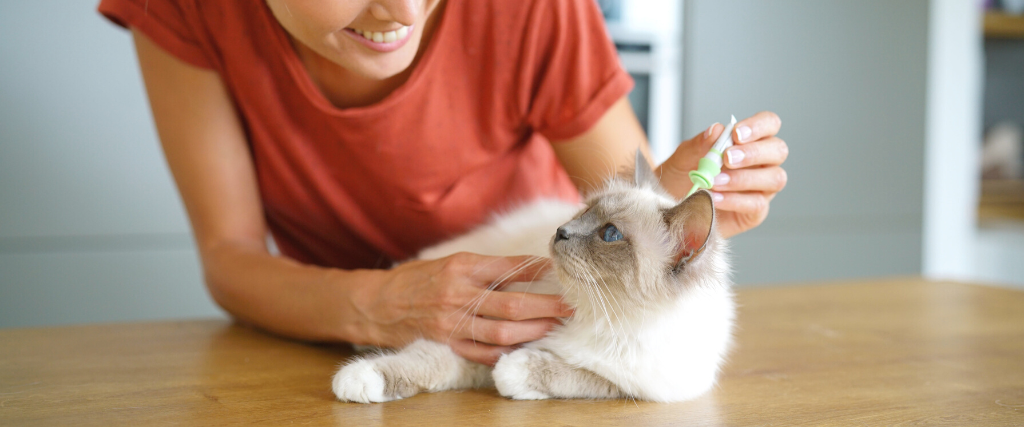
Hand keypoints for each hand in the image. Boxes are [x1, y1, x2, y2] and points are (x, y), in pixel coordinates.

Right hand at [349, 252, 571, 365]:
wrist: (375, 303)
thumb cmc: (416, 280)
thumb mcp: (448, 262)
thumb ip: (484, 268)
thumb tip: (526, 270)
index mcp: (461, 267)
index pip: (509, 268)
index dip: (538, 270)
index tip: (560, 271)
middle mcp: (458, 294)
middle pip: (513, 303)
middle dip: (547, 305)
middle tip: (571, 306)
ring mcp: (453, 322)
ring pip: (503, 332)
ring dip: (533, 331)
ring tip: (554, 327)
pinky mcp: (447, 343)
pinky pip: (482, 353)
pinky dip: (506, 352)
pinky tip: (524, 348)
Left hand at [657, 111, 787, 237]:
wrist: (670, 206)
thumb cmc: (682, 178)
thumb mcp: (683, 157)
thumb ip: (700, 143)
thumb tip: (716, 130)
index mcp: (749, 141)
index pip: (769, 123)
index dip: (758, 126)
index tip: (736, 134)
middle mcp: (761, 163)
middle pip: (778, 150)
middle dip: (753, 153)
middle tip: (727, 158)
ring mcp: (761, 188)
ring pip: (774, 178)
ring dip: (744, 178)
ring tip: (715, 181)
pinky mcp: (755, 211)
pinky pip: (757, 204)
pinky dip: (735, 200)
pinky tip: (715, 198)